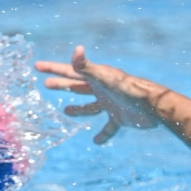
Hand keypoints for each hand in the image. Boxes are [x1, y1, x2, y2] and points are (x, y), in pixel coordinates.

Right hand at [35, 46, 160, 143]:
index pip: (70, 71)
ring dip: (79, 109)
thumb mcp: (105, 78)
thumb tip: (77, 49)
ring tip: (66, 111)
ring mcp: (111, 104)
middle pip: (78, 87)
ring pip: (91, 107)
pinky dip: (103, 134)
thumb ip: (88, 67)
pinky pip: (109, 127)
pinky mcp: (120, 118)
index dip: (53, 68)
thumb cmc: (130, 89)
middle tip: (46, 84)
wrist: (153, 106)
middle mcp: (103, 90)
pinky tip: (96, 141)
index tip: (37, 66)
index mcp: (96, 78)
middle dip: (62, 85)